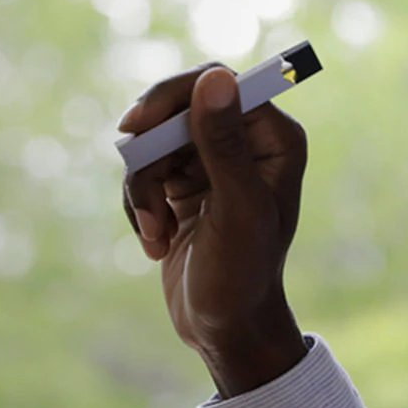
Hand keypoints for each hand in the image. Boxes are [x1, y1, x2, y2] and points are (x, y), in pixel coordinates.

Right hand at [120, 63, 310, 396]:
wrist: (224, 330)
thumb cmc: (241, 276)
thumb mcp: (235, 208)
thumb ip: (224, 143)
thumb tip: (215, 77)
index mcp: (274, 138)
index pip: (217, 83)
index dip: (173, 97)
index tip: (137, 126)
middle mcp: (247, 143)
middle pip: (177, 108)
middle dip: (151, 152)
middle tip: (133, 172)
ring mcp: (213, 164)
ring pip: (153, 143)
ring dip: (143, 188)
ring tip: (155, 233)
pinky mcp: (184, 186)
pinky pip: (144, 172)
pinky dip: (141, 204)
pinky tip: (155, 241)